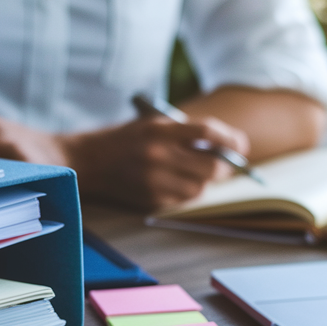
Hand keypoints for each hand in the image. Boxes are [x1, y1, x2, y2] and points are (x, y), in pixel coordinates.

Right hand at [67, 116, 250, 210]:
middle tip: (224, 165)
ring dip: (203, 182)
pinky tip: (174, 183)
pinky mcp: (149, 199)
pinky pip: (181, 200)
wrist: (85, 160)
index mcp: (159, 129)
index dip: (231, 140)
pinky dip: (185, 193)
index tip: (241, 146)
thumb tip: (224, 146)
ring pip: (199, 188)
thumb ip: (184, 133)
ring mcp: (154, 180)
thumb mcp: (151, 124)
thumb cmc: (122, 139)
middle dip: (223, 167)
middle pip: (211, 166)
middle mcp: (158, 154)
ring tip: (194, 173)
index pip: (208, 132)